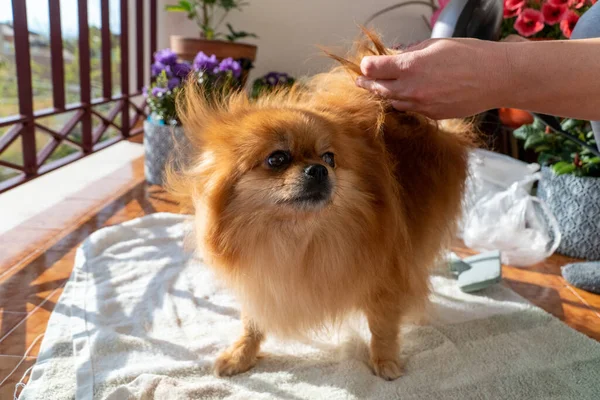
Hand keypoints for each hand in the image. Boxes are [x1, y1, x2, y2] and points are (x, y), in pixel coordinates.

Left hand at [355, 38, 507, 119]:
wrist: (496, 78)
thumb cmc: (470, 55)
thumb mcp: (435, 44)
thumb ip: (411, 53)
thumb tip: (396, 57)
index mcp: (410, 66)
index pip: (374, 69)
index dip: (367, 66)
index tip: (365, 64)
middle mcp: (412, 89)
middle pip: (378, 89)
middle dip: (368, 84)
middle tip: (360, 81)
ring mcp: (421, 105)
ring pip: (393, 102)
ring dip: (386, 95)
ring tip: (381, 88)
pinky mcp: (432, 115)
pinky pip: (411, 109)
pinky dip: (406, 102)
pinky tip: (407, 95)